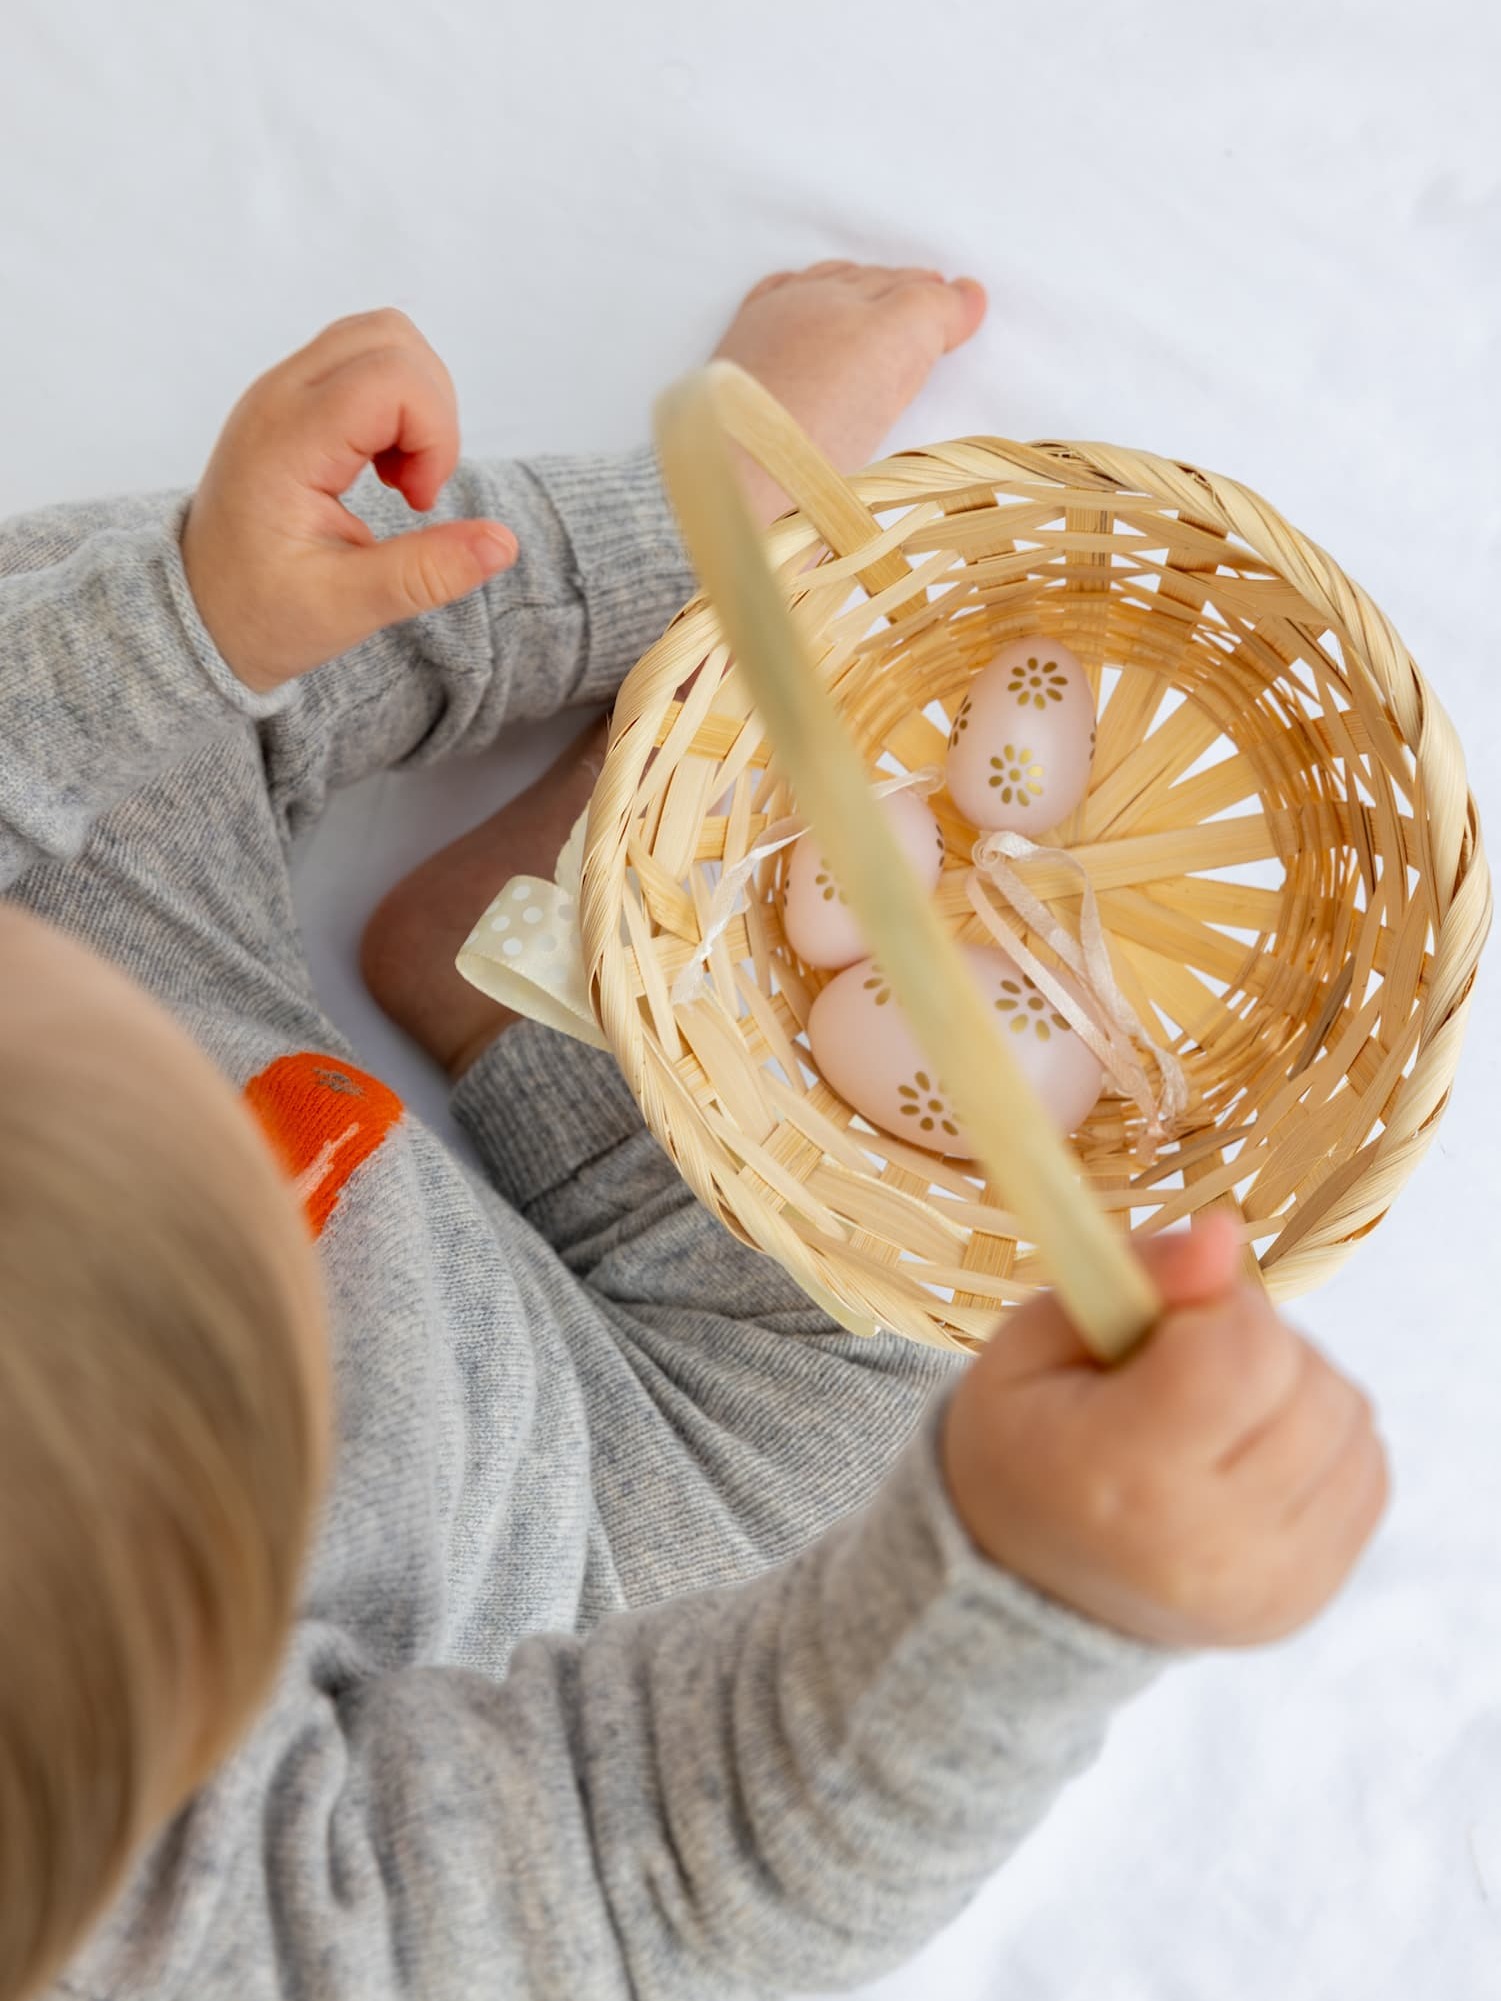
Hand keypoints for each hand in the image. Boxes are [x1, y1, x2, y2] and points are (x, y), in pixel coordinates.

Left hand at [180, 308, 517, 693]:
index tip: (418, 500)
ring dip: (418, 400)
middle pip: (392, 338)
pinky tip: (384, 465)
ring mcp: (283, 391)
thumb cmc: (259, 615)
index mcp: (286, 444)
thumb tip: (504, 544)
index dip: (434, 434)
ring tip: (402, 474)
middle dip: (433, 410)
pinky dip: (397, 402)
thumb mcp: (346, 609)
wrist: (193, 612)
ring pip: (382, 337)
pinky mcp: (294, 399)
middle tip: (415, 486)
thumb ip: (425, 574)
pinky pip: (364, 360)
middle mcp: (279, 397)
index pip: (391, 378)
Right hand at [940, 1216, 1389, 1647]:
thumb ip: (1134, 1276)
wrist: (1026, 1580)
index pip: (1242, 1352)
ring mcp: (1268, 1581)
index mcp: (1124, 1477)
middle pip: (1308, 1385)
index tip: (1167, 1323)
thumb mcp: (1033, 1343)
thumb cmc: (1026, 1444)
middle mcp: (1207, 1545)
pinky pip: (1367, 1471)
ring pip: (1350, 1420)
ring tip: (1218, 1409)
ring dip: (1296, 1388)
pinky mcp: (1307, 1595)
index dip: (1218, 1307)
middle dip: (1259, 1343)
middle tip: (1187, 1365)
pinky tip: (1252, 1451)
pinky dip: (1322, 1440)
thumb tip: (1224, 1234)